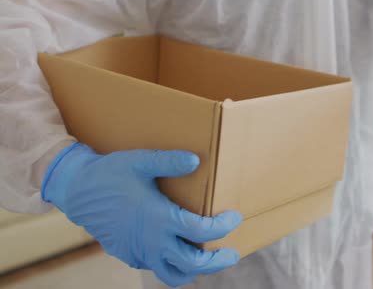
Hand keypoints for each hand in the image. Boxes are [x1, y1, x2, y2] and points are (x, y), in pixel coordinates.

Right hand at [42, 142, 241, 286]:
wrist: (76, 190)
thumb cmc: (110, 173)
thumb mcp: (140, 161)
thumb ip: (169, 161)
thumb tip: (195, 160)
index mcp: (158, 218)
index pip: (201, 231)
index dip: (222, 227)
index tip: (234, 217)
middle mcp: (150, 241)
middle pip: (192, 263)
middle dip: (217, 261)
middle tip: (232, 253)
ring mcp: (138, 252)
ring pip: (173, 275)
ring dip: (194, 270)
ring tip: (208, 259)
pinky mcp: (129, 255)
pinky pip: (156, 268)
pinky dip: (173, 264)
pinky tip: (178, 249)